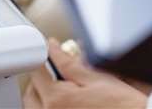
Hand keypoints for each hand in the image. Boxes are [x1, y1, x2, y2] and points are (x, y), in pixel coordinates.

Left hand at [24, 38, 150, 108]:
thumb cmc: (121, 104)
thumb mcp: (97, 77)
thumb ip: (69, 63)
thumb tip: (52, 48)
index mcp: (57, 99)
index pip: (37, 71)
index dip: (42, 56)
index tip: (49, 51)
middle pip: (30, 94)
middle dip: (40, 79)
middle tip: (58, 70)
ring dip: (42, 97)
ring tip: (64, 89)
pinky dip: (50, 107)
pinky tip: (68, 104)